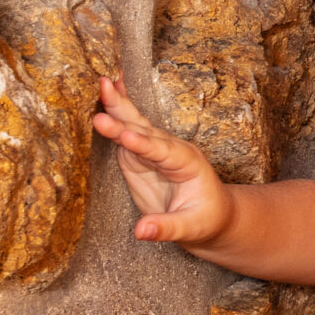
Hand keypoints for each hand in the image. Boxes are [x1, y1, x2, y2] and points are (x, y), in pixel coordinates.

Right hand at [92, 74, 236, 245]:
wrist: (212, 215)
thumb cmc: (205, 220)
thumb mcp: (191, 229)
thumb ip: (167, 229)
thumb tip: (141, 231)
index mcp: (188, 164)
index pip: (163, 152)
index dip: (143, 145)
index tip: (125, 135)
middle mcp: (171, 150)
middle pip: (146, 129)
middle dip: (126, 112)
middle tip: (106, 90)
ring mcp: (154, 150)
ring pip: (134, 124)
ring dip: (118, 104)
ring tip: (102, 82)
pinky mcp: (139, 154)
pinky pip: (125, 131)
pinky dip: (115, 112)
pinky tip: (106, 92)